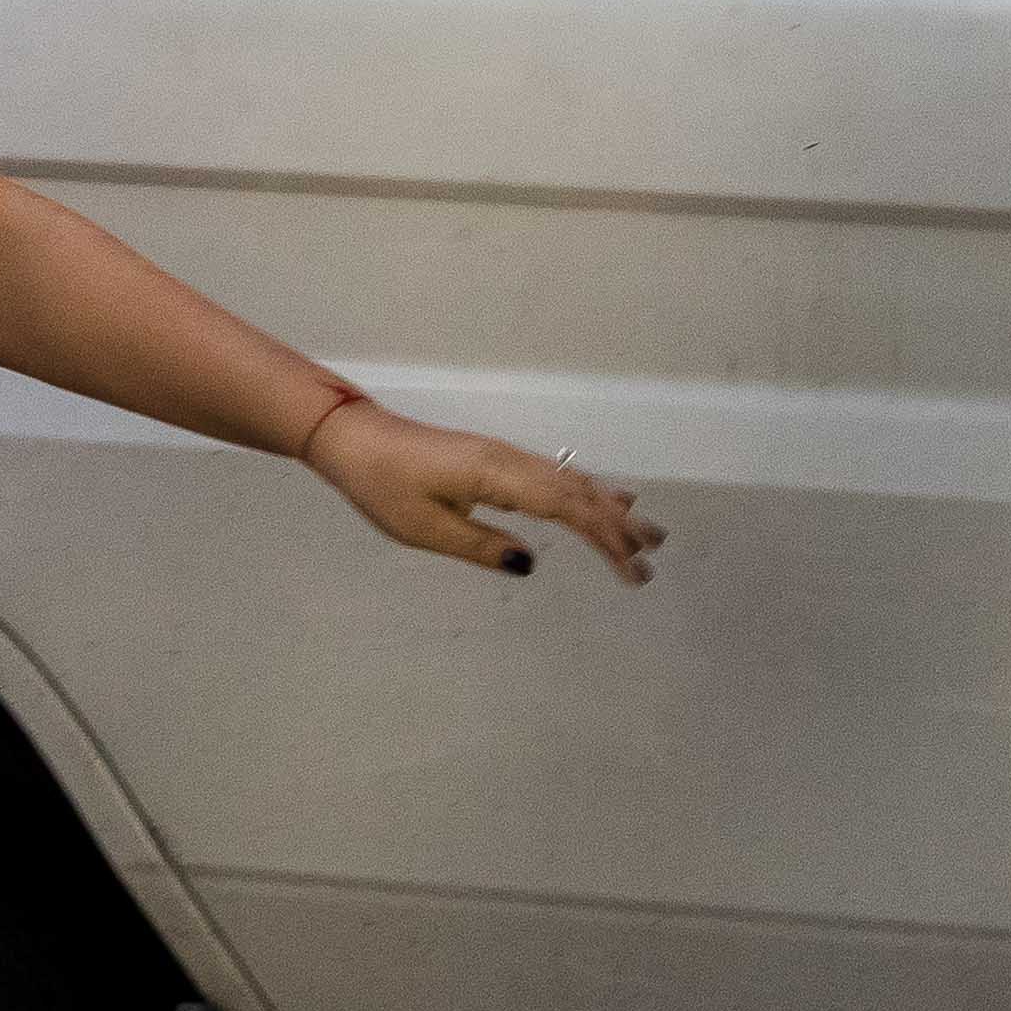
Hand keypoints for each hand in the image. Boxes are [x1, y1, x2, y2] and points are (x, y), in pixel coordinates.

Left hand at [303, 402, 662, 584]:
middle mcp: (511, 461)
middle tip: (655, 556)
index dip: (604, 539)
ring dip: (609, 508)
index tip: (632, 570)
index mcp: (497, 475)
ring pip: (571, 483)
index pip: (566, 508)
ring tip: (646, 532)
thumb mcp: (426, 529)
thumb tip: (531, 565)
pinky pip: (553, 478)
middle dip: (619, 525)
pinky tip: (603, 497)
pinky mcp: (496, 461)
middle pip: (579, 493)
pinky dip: (586, 492)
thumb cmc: (383, 485)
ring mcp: (505, 457)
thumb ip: (482, 547)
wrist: (355, 439)